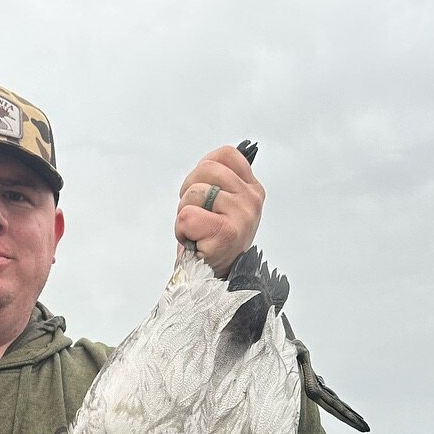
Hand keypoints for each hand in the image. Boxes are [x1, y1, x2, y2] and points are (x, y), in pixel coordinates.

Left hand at [174, 145, 263, 276]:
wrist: (211, 279)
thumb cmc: (211, 241)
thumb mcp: (221, 206)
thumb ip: (218, 182)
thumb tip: (208, 163)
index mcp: (252, 188)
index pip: (225, 154)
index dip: (202, 172)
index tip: (203, 195)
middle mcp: (252, 200)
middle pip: (206, 169)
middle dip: (189, 192)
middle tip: (196, 217)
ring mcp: (242, 216)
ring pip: (194, 193)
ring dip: (185, 214)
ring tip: (197, 231)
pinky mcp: (226, 234)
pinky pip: (188, 215)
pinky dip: (181, 230)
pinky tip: (194, 241)